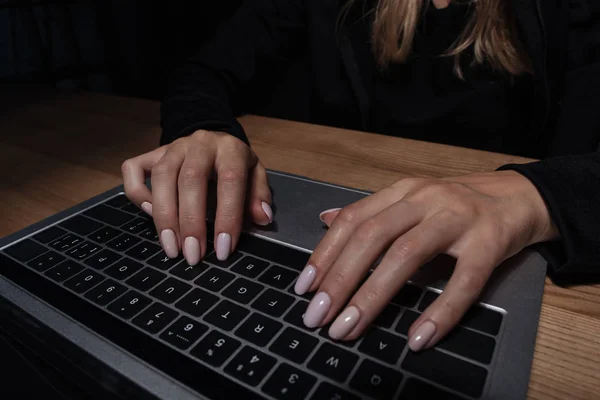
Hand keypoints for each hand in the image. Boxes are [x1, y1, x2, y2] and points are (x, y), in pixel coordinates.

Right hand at [121, 130, 271, 264]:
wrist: (213, 140)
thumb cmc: (235, 165)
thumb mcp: (255, 175)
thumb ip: (259, 195)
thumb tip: (262, 219)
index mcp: (230, 149)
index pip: (230, 181)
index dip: (227, 217)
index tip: (223, 249)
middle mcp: (199, 144)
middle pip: (190, 179)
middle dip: (191, 222)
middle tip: (193, 255)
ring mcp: (172, 147)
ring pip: (161, 177)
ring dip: (164, 216)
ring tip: (172, 248)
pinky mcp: (152, 153)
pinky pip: (134, 170)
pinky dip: (138, 194)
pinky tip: (149, 214)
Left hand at [294, 171, 557, 350]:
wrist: (518, 198)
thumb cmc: (457, 207)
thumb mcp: (411, 201)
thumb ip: (371, 213)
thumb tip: (326, 221)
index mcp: (402, 193)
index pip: (354, 219)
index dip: (325, 252)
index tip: (304, 287)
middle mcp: (425, 200)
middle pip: (373, 236)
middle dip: (340, 279)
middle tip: (317, 316)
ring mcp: (457, 220)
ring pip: (407, 254)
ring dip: (373, 295)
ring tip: (349, 328)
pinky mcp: (488, 244)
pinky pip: (462, 282)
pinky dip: (439, 311)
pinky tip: (417, 337)